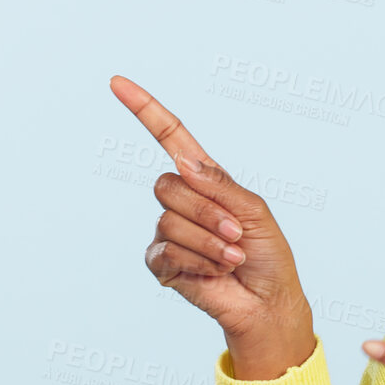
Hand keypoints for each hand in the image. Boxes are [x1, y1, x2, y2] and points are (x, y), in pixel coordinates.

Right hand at [109, 75, 314, 379]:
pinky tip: (215, 272)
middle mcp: (181, 200)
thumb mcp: (256, 211)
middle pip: (167, 186)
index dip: (144, 110)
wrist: (268, 302)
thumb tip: (184, 162)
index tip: (117, 83)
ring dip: (208, 242)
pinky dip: (198, 262)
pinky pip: (166, 251)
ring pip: (170, 221)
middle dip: (207, 212)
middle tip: (235, 234)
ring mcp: (168, 231)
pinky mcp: (161, 263)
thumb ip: (221, 185)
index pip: (170, 136)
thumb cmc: (268, 255)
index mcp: (204, 178)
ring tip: (231, 256)